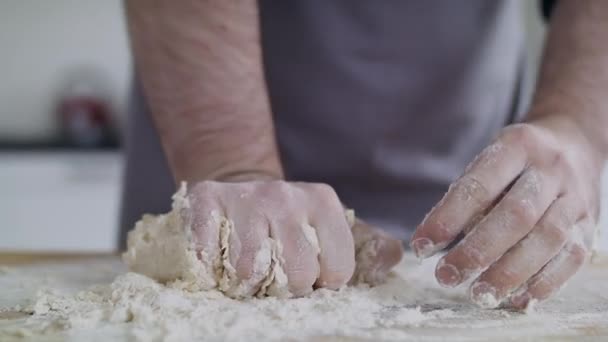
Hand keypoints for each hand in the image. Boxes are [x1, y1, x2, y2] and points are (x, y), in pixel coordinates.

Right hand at [187, 180, 402, 297]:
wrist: (246, 191)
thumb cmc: (296, 222)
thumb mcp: (333, 227)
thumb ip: (368, 246)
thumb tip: (395, 255)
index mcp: (323, 201)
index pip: (336, 269)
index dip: (324, 284)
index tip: (314, 277)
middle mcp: (284, 195)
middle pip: (296, 273)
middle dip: (290, 287)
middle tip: (282, 277)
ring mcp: (245, 197)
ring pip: (250, 270)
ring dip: (249, 282)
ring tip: (252, 269)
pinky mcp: (207, 198)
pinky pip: (207, 251)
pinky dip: (211, 266)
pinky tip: (219, 258)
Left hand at [410, 116, 600, 308]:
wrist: (574, 143)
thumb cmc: (516, 161)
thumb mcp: (489, 162)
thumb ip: (465, 196)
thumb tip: (432, 241)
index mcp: (516, 146)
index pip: (479, 185)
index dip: (448, 217)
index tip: (422, 246)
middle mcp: (550, 169)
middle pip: (516, 214)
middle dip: (478, 251)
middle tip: (446, 276)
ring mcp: (575, 198)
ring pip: (547, 238)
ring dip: (510, 272)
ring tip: (479, 294)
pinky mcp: (590, 225)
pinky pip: (572, 257)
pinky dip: (543, 282)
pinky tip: (516, 298)